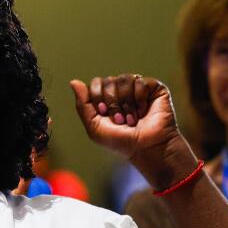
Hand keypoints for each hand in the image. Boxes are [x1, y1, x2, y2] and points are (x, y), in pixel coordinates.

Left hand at [70, 74, 197, 188]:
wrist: (146, 148)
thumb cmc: (121, 142)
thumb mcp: (94, 127)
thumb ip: (82, 104)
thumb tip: (73, 81)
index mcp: (107, 97)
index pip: (96, 83)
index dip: (98, 98)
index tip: (104, 114)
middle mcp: (122, 90)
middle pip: (108, 80)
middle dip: (112, 103)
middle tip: (120, 120)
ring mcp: (138, 88)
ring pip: (124, 79)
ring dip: (126, 104)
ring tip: (132, 119)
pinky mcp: (154, 88)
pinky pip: (140, 82)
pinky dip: (140, 100)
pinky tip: (144, 112)